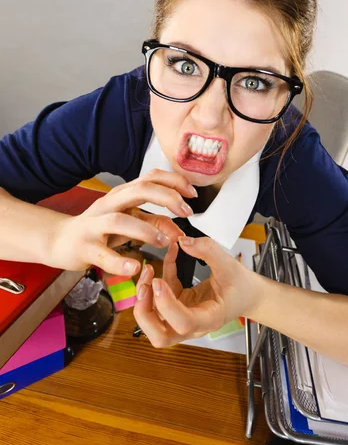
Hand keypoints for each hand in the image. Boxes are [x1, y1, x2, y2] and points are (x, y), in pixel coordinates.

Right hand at [46, 170, 196, 275]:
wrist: (59, 241)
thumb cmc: (99, 229)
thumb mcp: (129, 222)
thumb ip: (154, 223)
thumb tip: (180, 232)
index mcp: (122, 194)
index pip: (150, 177)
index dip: (174, 182)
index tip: (193, 194)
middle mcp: (109, 204)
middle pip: (139, 190)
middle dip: (166, 197)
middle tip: (186, 212)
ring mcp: (94, 224)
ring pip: (120, 220)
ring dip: (146, 230)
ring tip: (163, 242)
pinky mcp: (84, 247)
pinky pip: (102, 254)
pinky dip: (119, 261)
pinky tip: (134, 267)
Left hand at [134, 236, 260, 346]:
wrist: (247, 295)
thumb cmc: (241, 286)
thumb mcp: (229, 264)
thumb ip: (207, 250)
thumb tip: (183, 241)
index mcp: (210, 318)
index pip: (184, 323)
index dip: (167, 305)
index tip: (159, 281)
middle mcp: (193, 325)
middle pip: (159, 336)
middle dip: (144, 312)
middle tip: (145, 286)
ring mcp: (182, 318)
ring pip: (153, 323)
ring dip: (144, 299)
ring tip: (147, 273)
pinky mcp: (177, 308)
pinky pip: (159, 300)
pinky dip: (155, 283)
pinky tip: (161, 262)